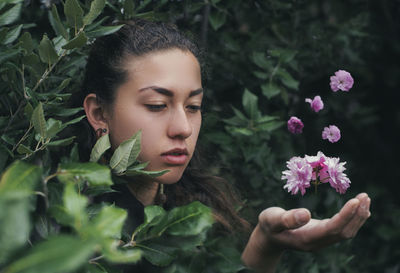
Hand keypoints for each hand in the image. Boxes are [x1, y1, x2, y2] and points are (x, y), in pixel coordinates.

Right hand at [242, 193, 370, 272]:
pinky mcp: (322, 236)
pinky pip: (342, 230)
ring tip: (365, 199)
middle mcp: (317, 242)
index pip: (332, 229)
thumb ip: (286, 219)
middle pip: (344, 232)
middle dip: (356, 215)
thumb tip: (306, 214)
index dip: (345, 216)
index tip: (355, 201)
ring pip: (346, 232)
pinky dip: (352, 219)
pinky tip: (358, 209)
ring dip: (357, 217)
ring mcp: (321, 240)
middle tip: (365, 196)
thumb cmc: (269, 226)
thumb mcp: (272, 220)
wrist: (268, 239)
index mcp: (307, 238)